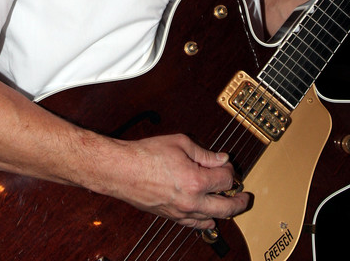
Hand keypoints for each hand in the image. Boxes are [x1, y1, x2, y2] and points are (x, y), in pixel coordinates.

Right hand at [111, 133, 249, 229]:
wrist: (122, 170)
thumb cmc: (146, 154)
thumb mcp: (179, 143)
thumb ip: (204, 152)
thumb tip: (221, 158)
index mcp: (196, 180)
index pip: (226, 180)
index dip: (230, 171)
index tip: (227, 165)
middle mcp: (192, 201)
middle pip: (227, 208)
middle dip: (239, 201)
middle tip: (245, 196)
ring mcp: (181, 212)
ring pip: (212, 220)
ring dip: (224, 212)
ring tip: (228, 204)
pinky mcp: (171, 217)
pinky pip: (195, 225)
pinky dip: (206, 221)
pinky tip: (209, 216)